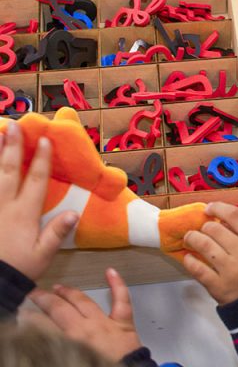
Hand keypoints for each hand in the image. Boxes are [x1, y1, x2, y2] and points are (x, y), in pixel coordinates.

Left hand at [0, 122, 78, 279]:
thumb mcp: (42, 256)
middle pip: (9, 170)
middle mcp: (4, 205)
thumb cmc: (17, 268)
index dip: (41, 159)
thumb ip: (56, 233)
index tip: (44, 139)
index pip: (35, 181)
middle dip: (12, 147)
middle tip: (14, 126)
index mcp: (24, 213)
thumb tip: (74, 213)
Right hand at [30, 268, 141, 361]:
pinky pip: (121, 299)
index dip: (33, 318)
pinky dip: (117, 284)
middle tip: (36, 294)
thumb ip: (58, 347)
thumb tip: (49, 336)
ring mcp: (106, 323)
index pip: (45, 325)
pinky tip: (110, 271)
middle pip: (61, 309)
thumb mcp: (69, 360)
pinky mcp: (124, 322)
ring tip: (58, 288)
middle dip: (46, 300)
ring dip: (69, 293)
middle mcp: (86, 330)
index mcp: (70, 343)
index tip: (26, 312)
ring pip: (84, 302)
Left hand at [183, 203, 237, 304]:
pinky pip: (197, 268)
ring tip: (190, 238)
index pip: (235, 215)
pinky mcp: (218, 286)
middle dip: (203, 226)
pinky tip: (188, 258)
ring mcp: (229, 270)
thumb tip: (221, 222)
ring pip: (203, 244)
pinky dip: (189, 260)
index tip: (209, 208)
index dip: (218, 207)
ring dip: (192, 238)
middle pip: (214, 228)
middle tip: (201, 229)